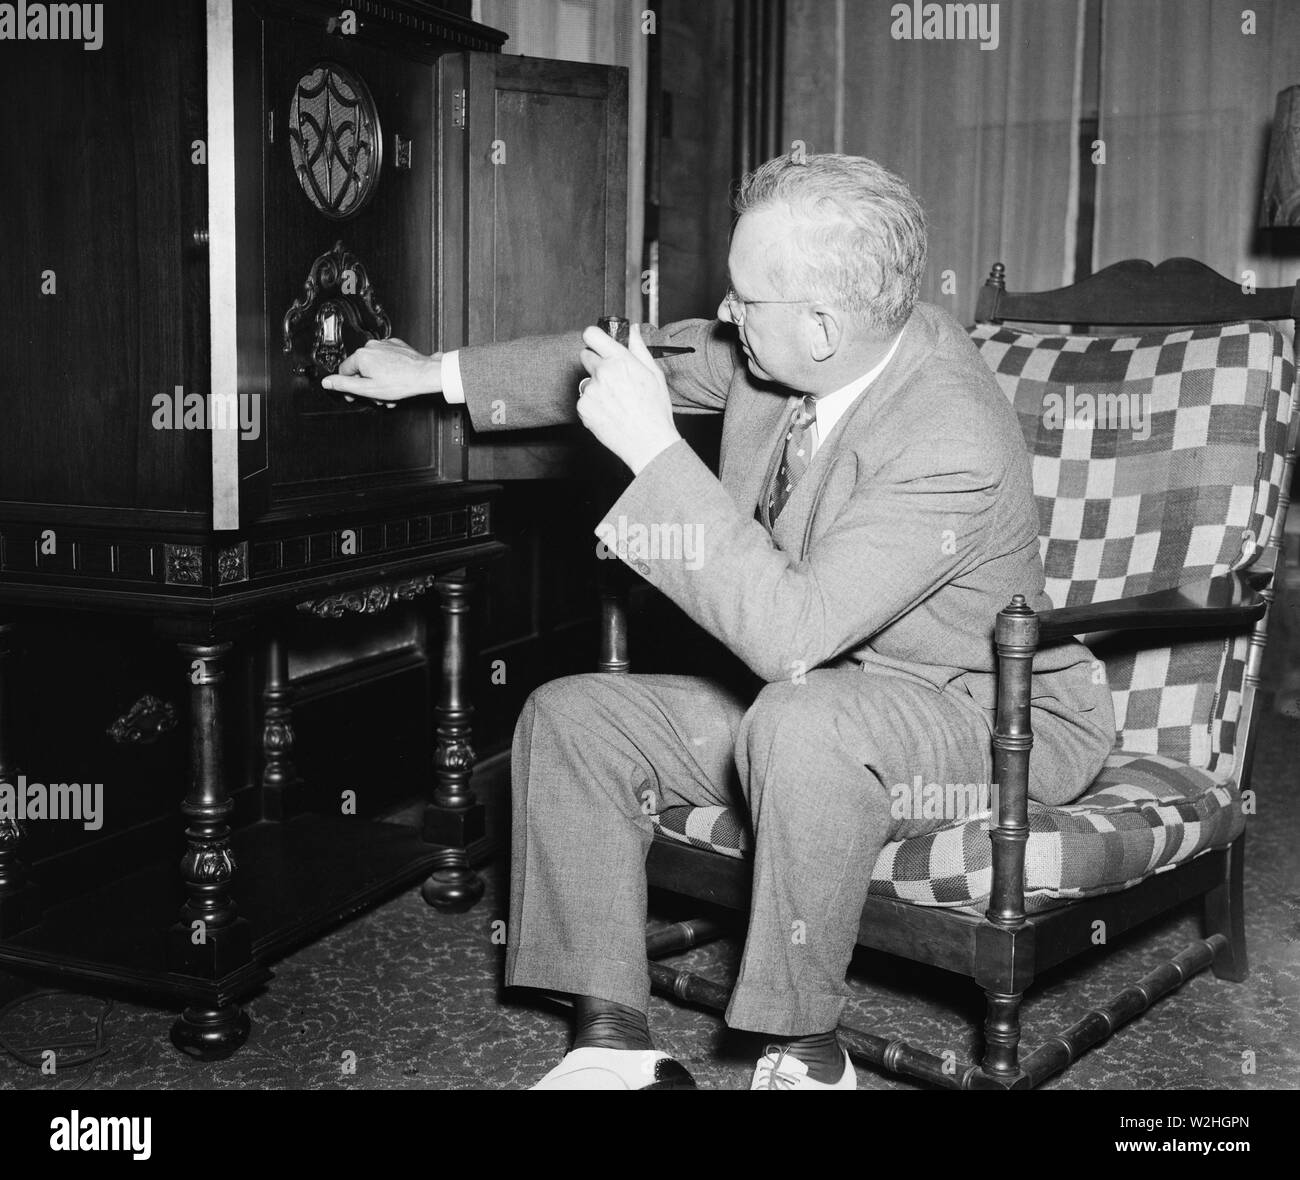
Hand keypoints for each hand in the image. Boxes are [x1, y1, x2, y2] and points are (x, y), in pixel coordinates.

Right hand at [321, 338, 441, 406]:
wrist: (425, 374)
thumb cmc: (401, 382)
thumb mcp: (368, 389)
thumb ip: (344, 385)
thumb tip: (326, 381)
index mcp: (361, 355)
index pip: (344, 371)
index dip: (347, 387)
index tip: (352, 396)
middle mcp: (371, 346)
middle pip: (360, 369)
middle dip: (366, 386)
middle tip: (375, 398)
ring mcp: (384, 344)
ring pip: (374, 365)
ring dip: (378, 381)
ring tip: (388, 394)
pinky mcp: (396, 346)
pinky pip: (385, 359)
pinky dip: (387, 371)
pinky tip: (394, 381)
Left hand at [576, 324, 679, 473]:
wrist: (648, 443)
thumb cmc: (655, 411)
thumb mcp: (654, 374)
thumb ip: (639, 348)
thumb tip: (632, 330)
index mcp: (620, 361)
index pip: (591, 335)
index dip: (594, 337)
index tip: (597, 343)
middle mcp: (602, 373)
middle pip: (585, 356)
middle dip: (596, 362)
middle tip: (612, 378)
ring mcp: (591, 391)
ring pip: (587, 381)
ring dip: (596, 387)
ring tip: (616, 401)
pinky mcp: (583, 408)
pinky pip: (584, 400)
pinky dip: (594, 405)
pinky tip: (610, 412)